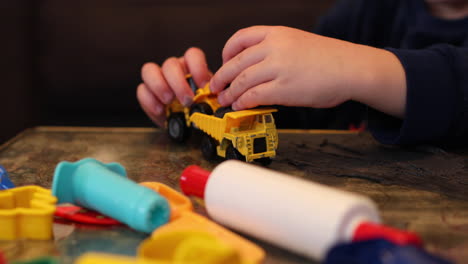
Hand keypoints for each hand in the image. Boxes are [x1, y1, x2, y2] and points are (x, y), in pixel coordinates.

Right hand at [137, 47, 211, 126]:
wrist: (187, 127)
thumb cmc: (200, 110)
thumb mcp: (210, 103)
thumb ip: (212, 97)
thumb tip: (218, 96)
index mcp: (191, 67)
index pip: (192, 55)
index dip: (197, 67)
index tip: (202, 86)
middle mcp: (173, 69)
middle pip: (170, 64)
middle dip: (178, 83)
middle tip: (187, 100)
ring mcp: (157, 79)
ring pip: (149, 70)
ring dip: (159, 86)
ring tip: (169, 101)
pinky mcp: (146, 93)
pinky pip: (142, 90)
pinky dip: (150, 100)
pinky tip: (161, 110)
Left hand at [210, 26, 405, 117]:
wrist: (352, 68)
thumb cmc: (329, 58)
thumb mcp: (298, 42)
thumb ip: (275, 50)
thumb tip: (254, 67)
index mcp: (277, 33)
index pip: (240, 38)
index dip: (226, 52)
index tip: (224, 63)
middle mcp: (274, 47)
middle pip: (235, 62)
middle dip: (221, 77)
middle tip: (215, 87)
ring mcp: (278, 67)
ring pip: (241, 81)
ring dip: (229, 93)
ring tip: (224, 101)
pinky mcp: (283, 88)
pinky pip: (253, 95)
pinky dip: (242, 102)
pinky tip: (240, 106)